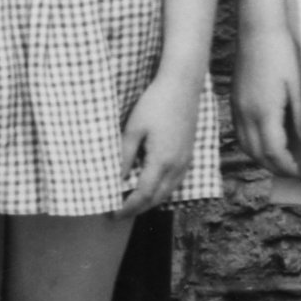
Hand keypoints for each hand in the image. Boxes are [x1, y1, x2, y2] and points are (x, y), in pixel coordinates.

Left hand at [117, 74, 201, 211]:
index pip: (143, 194)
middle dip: (138, 209)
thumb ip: (124, 156)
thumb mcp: (133, 130)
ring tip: (131, 204)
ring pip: (168, 192)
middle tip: (118, 213)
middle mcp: (177, 166)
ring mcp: (186, 161)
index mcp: (162, 161)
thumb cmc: (154, 104)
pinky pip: (176, 182)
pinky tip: (150, 188)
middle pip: (157, 198)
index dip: (127, 207)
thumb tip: (114, 179)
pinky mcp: (189, 155)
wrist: (182, 87)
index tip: (112, 213)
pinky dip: (161, 191)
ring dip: (150, 201)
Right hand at [232, 29, 300, 180]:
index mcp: (264, 111)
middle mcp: (246, 113)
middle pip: (258, 154)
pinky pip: (241, 133)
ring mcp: (238, 108)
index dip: (289, 166)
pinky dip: (254, 145)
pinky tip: (267, 142)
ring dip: (263, 159)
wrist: (257, 31)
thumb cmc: (282, 55)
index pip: (274, 151)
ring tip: (283, 161)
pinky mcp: (235, 101)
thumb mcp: (299, 87)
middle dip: (277, 168)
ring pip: (246, 146)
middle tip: (296, 172)